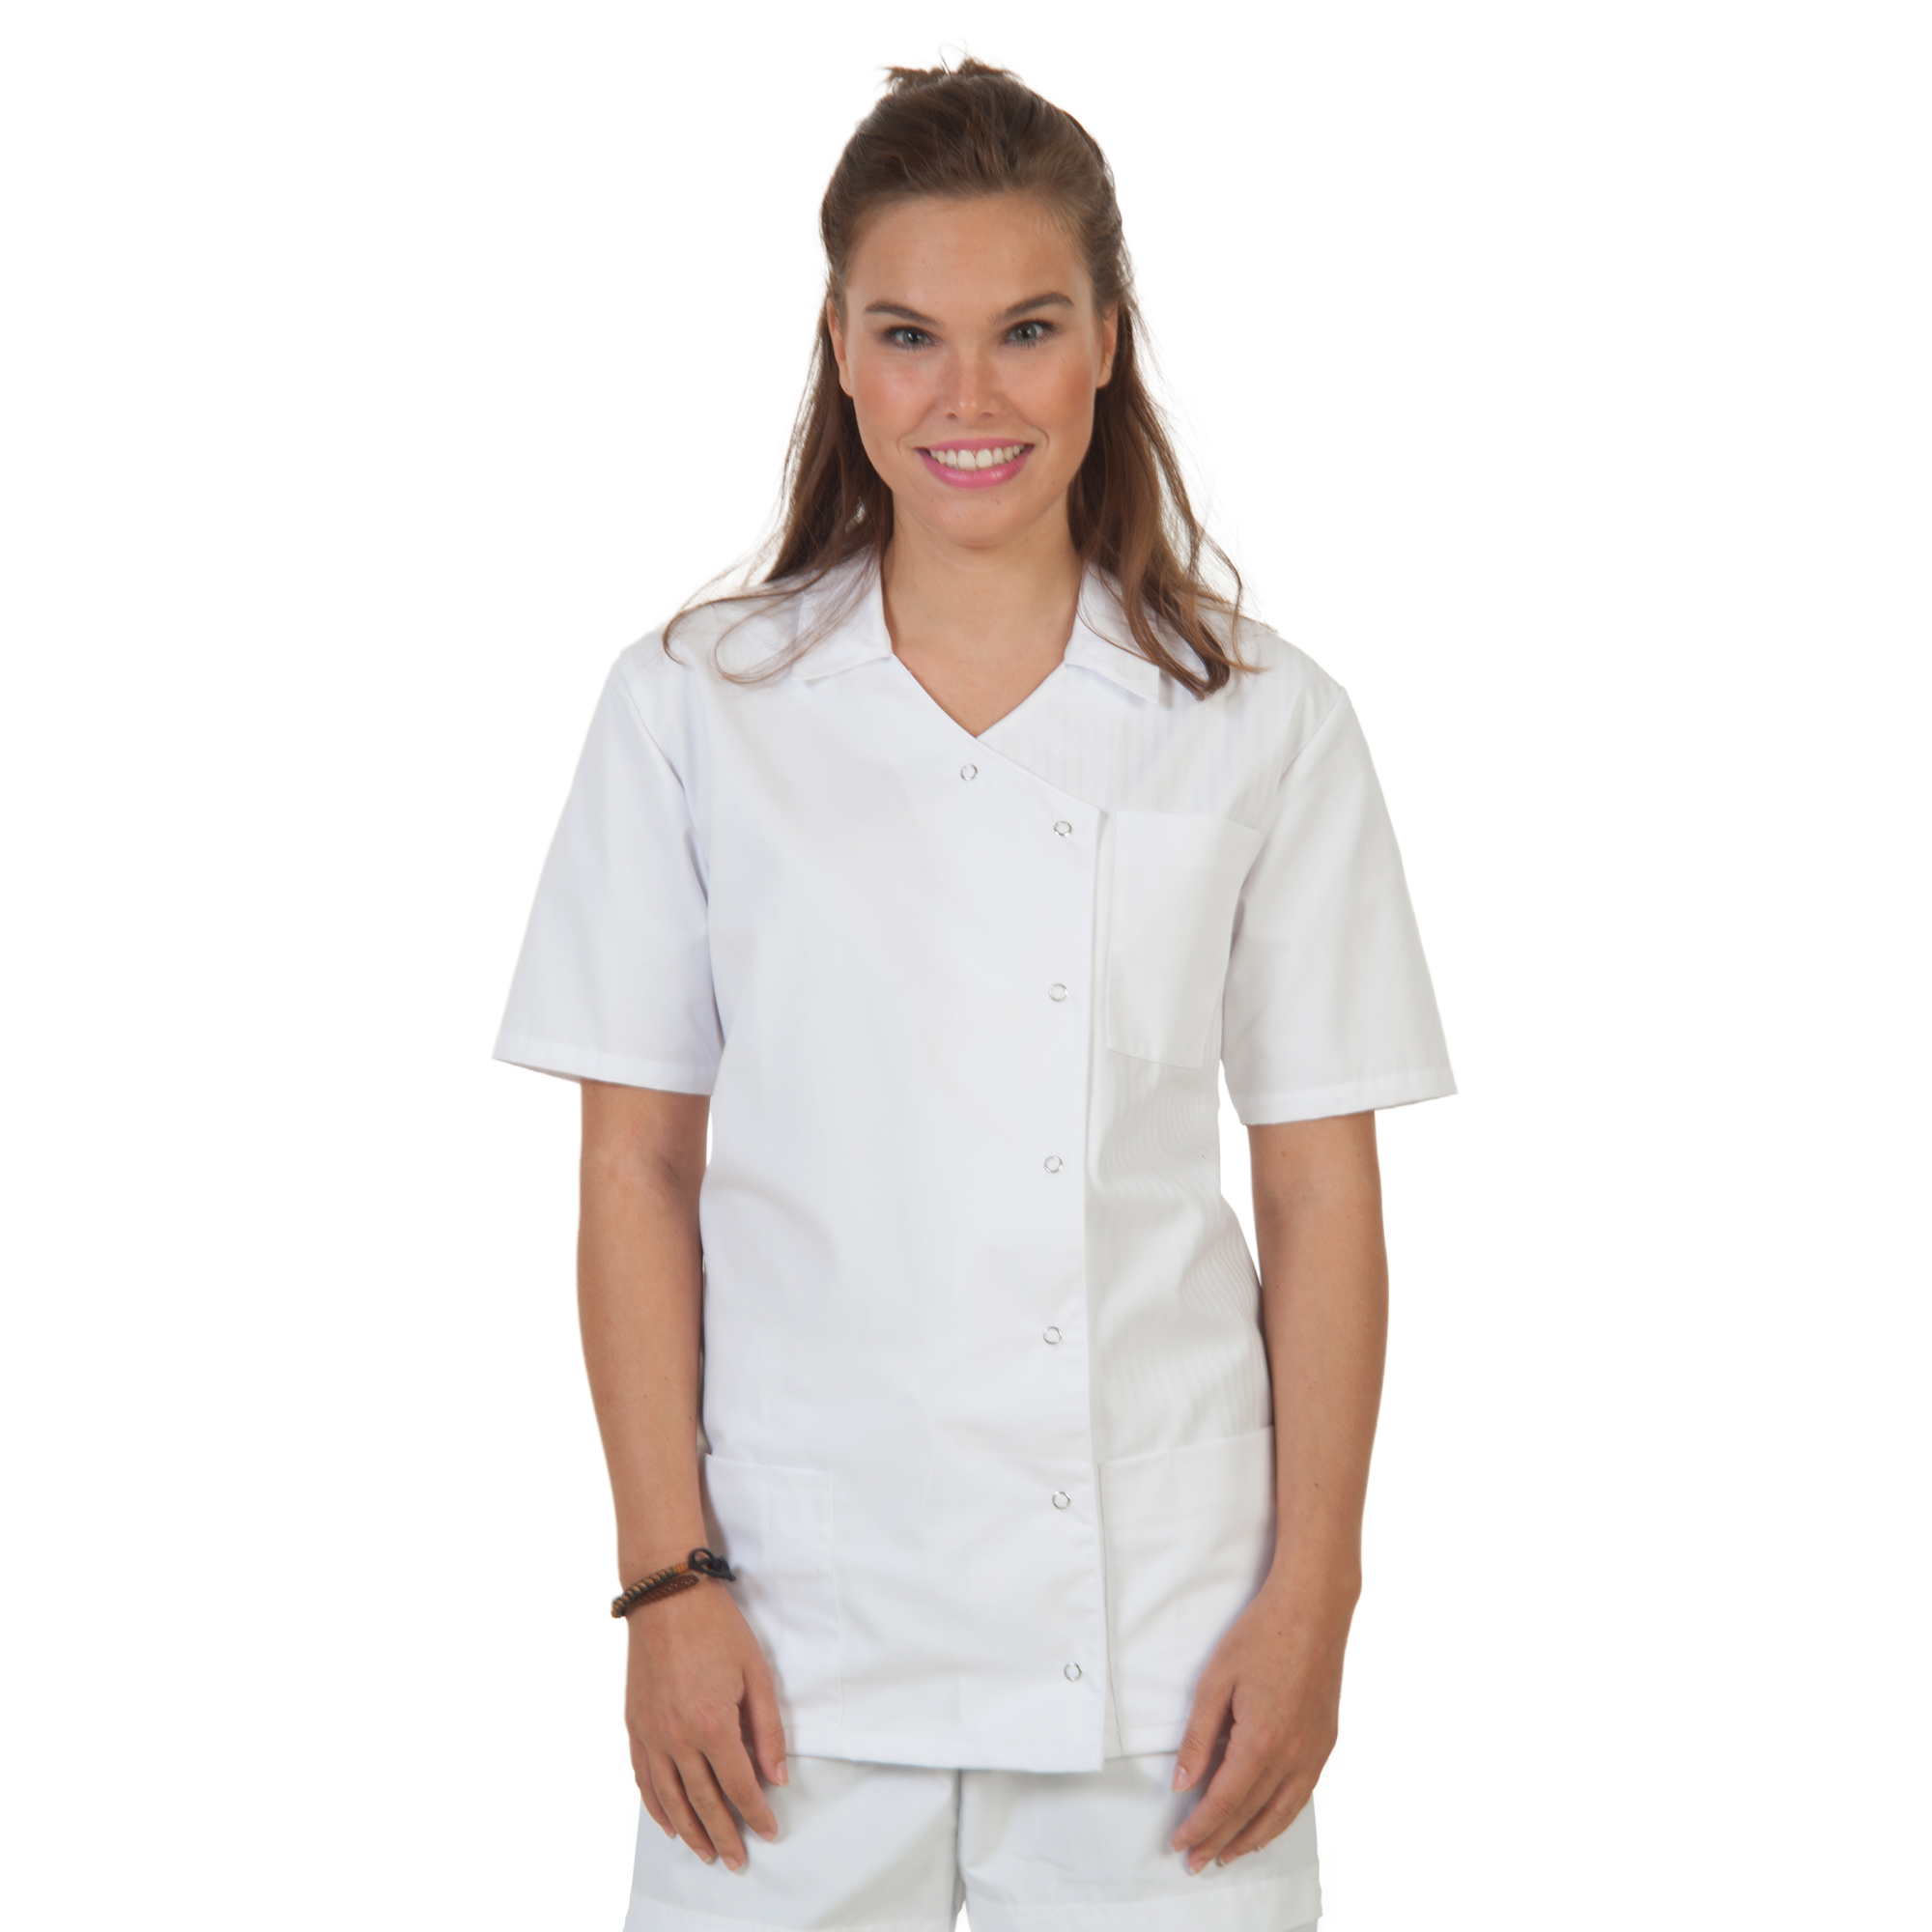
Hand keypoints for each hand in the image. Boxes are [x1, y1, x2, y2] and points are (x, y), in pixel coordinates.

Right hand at [626, 1580, 788, 1869]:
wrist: (666, 1595)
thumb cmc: (717, 1627)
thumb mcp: (757, 1672)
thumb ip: (768, 1728)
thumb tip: (778, 1775)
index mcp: (713, 1724)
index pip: (740, 1785)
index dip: (757, 1812)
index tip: (769, 1831)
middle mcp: (678, 1737)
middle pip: (704, 1801)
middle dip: (724, 1835)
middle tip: (737, 1860)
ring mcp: (652, 1733)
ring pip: (670, 1799)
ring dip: (689, 1831)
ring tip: (706, 1853)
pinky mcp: (635, 1725)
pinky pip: (644, 1778)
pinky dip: (656, 1806)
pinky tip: (668, 1822)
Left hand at [1167, 1575, 1352, 1872]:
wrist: (1313, 1611)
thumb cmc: (1261, 1637)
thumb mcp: (1215, 1681)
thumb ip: (1199, 1737)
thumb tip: (1183, 1783)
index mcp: (1260, 1743)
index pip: (1224, 1802)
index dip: (1200, 1827)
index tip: (1180, 1843)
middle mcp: (1292, 1757)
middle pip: (1251, 1815)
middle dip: (1219, 1841)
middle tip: (1195, 1861)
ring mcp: (1314, 1753)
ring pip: (1281, 1814)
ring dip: (1252, 1838)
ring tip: (1228, 1854)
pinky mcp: (1325, 1743)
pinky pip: (1302, 1795)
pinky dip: (1281, 1818)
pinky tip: (1267, 1823)